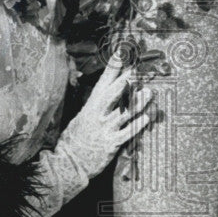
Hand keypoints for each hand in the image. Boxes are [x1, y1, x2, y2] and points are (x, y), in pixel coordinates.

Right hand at [60, 50, 154, 178]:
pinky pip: (127, 132)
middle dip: (125, 82)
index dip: (112, 68)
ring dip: (137, 102)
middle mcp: (97, 115)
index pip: (103, 83)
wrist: (68, 163)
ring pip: (123, 112)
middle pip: (113, 95)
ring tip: (149, 92)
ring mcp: (104, 129)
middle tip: (136, 71)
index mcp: (90, 106)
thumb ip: (95, 104)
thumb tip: (106, 89)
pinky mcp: (110, 143)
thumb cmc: (75, 139)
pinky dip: (137, 124)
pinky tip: (147, 117)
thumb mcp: (81, 117)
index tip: (120, 54)